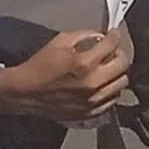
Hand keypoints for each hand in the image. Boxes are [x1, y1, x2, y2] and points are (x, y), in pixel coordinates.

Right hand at [0, 29, 132, 122]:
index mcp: (85, 63)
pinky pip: (112, 101)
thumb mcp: (60, 41)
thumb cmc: (40, 65)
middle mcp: (93, 83)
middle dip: (119, 54)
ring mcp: (93, 101)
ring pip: (121, 85)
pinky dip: (110, 90)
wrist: (25, 92)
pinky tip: (102, 85)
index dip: (115, 36)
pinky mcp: (90, 113)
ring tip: (108, 69)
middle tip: (112, 52)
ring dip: (117, 73)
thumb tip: (101, 37)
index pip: (112, 45)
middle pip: (123, 66)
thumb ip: (83, 35)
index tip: (113, 35)